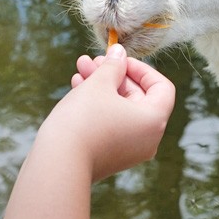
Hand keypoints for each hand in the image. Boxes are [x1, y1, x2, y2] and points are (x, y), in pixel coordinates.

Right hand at [37, 43, 175, 181]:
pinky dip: (98, 106)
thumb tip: (119, 53)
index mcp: (154, 121)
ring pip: (120, 109)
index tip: (118, 59)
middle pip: (137, 97)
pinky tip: (77, 87)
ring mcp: (129, 151)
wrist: (58, 164)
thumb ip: (113, 66)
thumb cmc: (83, 120)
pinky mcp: (111, 156)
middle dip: (113, 75)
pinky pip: (111, 124)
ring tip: (80, 68)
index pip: (161, 87)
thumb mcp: (100, 84)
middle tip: (92, 61)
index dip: (140, 68)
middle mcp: (148, 139)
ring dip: (102, 86)